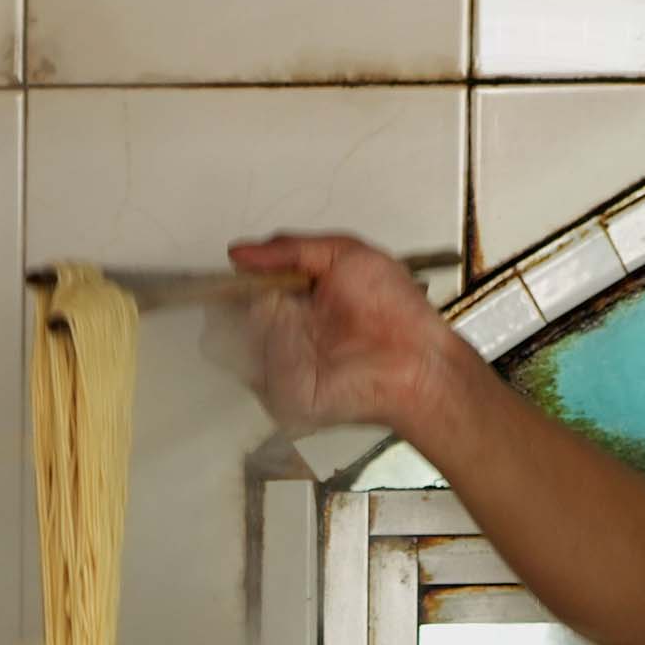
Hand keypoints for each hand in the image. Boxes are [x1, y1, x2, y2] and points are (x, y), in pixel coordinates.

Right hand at [223, 232, 476, 440]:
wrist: (417, 359)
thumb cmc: (392, 307)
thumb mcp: (344, 255)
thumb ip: (288, 248)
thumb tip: (238, 253)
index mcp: (292, 303)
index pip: (242, 292)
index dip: (233, 281)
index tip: (236, 270)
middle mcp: (280, 336)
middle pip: (227, 320)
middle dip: (235, 304)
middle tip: (268, 295)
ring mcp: (279, 368)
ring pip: (233, 346)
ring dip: (255, 326)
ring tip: (292, 319)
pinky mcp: (285, 396)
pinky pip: (256, 374)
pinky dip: (270, 352)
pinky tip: (298, 343)